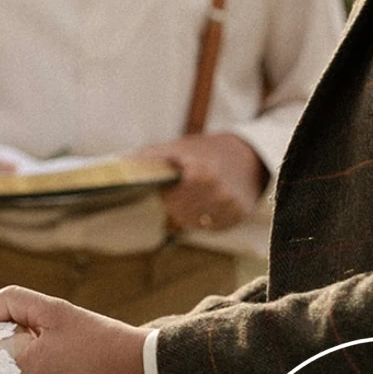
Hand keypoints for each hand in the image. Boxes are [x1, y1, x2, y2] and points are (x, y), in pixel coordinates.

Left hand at [137, 131, 266, 232]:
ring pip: (194, 222)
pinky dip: (205, 217)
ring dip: (190, 212)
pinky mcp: (238, 216)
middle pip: (181, 214)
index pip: (171, 200)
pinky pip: (210, 226)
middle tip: (185, 188)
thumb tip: (124, 163)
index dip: (168, 195)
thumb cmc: (207, 151)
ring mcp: (229, 206)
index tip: (171, 186)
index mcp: (200, 174)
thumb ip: (153, 156)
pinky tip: (210, 202)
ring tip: (197, 194)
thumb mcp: (181, 148)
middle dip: (177, 203)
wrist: (248, 156)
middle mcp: (217, 192)